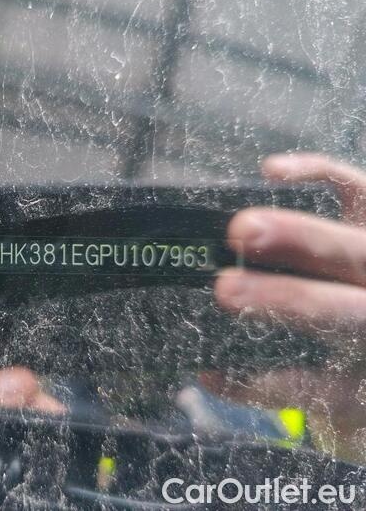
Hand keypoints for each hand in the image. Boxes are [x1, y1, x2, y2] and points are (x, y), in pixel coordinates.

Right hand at [209, 153, 365, 459]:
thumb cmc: (352, 355)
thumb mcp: (337, 387)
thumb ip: (281, 383)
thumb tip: (209, 375)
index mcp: (363, 356)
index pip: (316, 374)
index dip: (265, 376)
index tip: (210, 369)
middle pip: (338, 306)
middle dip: (282, 299)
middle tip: (225, 289)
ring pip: (346, 245)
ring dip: (294, 237)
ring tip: (240, 230)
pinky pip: (351, 185)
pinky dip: (316, 173)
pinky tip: (270, 172)